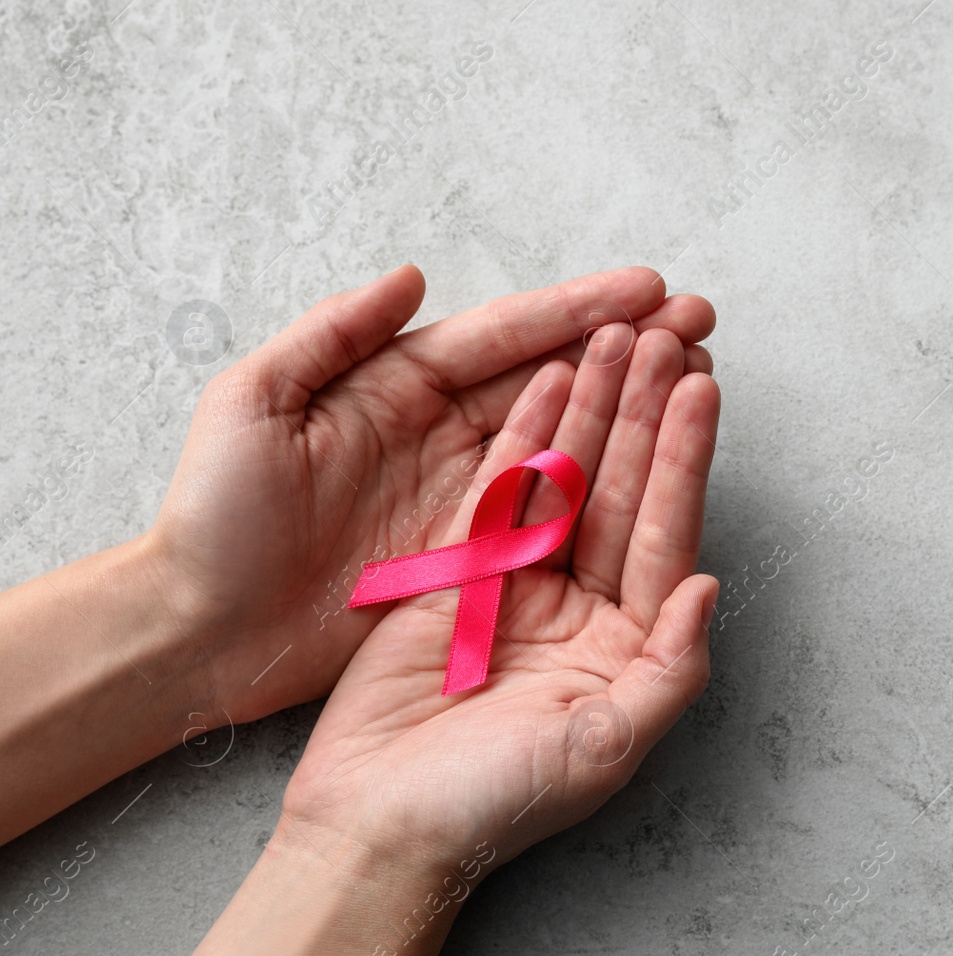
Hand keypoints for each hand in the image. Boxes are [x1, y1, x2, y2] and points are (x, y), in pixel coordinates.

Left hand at [146, 266, 713, 723]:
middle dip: (627, 347)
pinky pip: (551, 509)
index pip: (503, 336)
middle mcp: (442, 433)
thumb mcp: (251, 404)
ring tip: (694, 373)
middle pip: (552, 377)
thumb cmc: (214, 516)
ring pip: (566, 437)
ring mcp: (465, 496)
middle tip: (699, 321)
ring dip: (631, 405)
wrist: (202, 630)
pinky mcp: (474, 557)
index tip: (647, 289)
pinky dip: (603, 476)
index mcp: (396, 386)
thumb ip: (331, 334)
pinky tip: (650, 456)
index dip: (576, 310)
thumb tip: (411, 276)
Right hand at [278, 323, 719, 875]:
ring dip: (593, 408)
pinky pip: (498, 491)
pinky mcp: (460, 573)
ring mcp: (520, 584)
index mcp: (626, 645)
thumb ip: (670, 668)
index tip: (700, 392)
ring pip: (566, 476)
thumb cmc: (495, 804)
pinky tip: (547, 379)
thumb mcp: (604, 749)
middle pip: (622, 491)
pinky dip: (522, 436)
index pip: (665, 536)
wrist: (379, 827)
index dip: (683, 462)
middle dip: (643, 413)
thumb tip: (711, 586)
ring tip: (613, 335)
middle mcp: (583, 606)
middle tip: (662, 335)